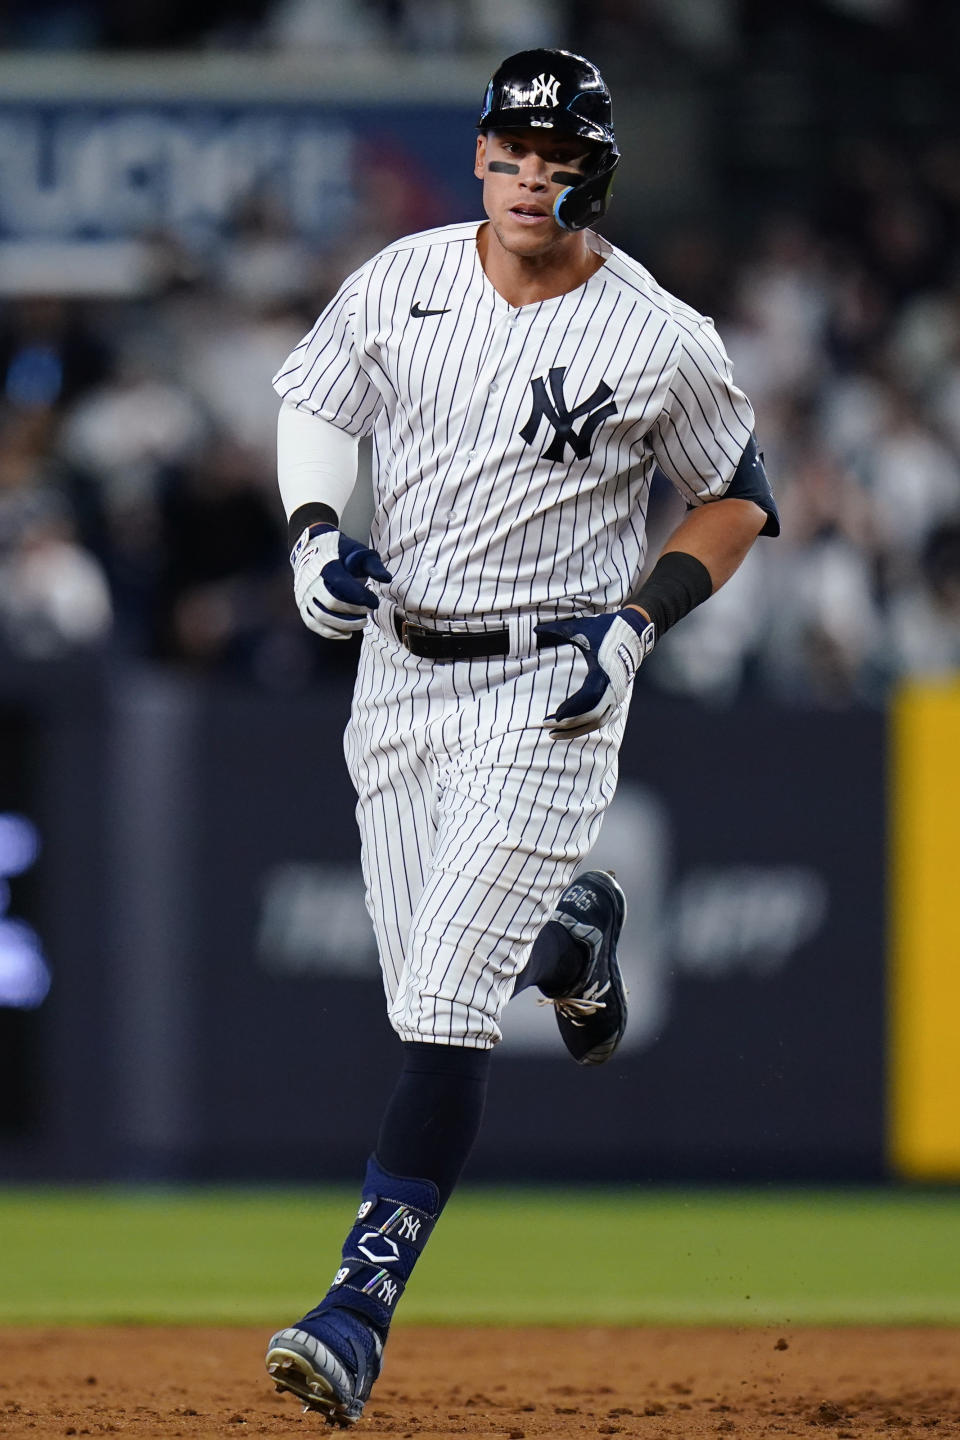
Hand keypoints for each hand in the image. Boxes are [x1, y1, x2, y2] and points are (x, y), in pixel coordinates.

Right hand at [291, 523, 391, 638]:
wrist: (311, 548)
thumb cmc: (340, 552)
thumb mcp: (357, 552)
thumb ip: (373, 565)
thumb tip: (387, 579)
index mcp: (325, 566)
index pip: (343, 585)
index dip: (361, 597)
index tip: (375, 602)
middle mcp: (311, 581)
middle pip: (332, 604)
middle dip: (353, 612)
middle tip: (368, 613)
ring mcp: (304, 594)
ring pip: (321, 616)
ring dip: (344, 624)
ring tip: (361, 623)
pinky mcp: (302, 604)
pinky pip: (312, 623)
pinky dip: (329, 632)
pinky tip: (347, 634)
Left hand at [535, 608, 654, 737]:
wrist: (634, 631)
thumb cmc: (606, 629)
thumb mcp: (580, 627)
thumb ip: (556, 629)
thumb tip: (534, 628)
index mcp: (603, 672)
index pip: (586, 700)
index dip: (569, 711)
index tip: (550, 718)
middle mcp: (612, 687)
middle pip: (591, 717)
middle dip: (568, 726)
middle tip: (547, 728)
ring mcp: (616, 694)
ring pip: (597, 721)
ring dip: (576, 730)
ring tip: (555, 734)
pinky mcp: (617, 696)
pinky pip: (601, 717)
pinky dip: (585, 725)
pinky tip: (570, 727)